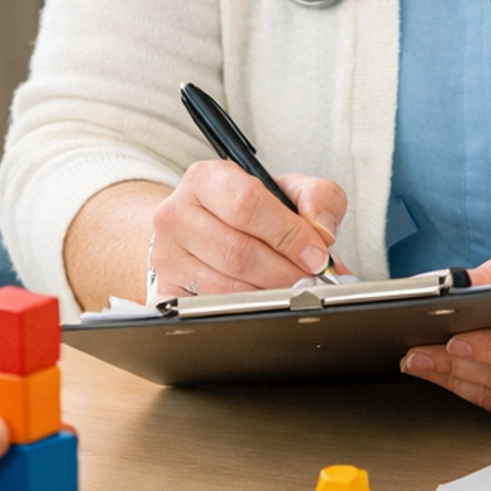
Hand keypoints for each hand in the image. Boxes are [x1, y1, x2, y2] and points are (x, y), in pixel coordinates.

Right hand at [149, 159, 347, 297]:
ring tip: (293, 291)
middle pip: (238, 252)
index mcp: (205, 179)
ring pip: (227, 287)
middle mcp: (177, 215)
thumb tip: (323, 233)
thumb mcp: (286, 190)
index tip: (316, 254)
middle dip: (285, 272)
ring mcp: (167, 256)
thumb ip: (317, 198)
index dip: (289, 234)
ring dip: (270, 294)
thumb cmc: (244, 210)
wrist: (200, 229)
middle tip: (311, 280)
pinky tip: (265, 302)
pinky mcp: (168, 291)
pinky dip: (248, 311)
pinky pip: (213, 311)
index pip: (248, 205)